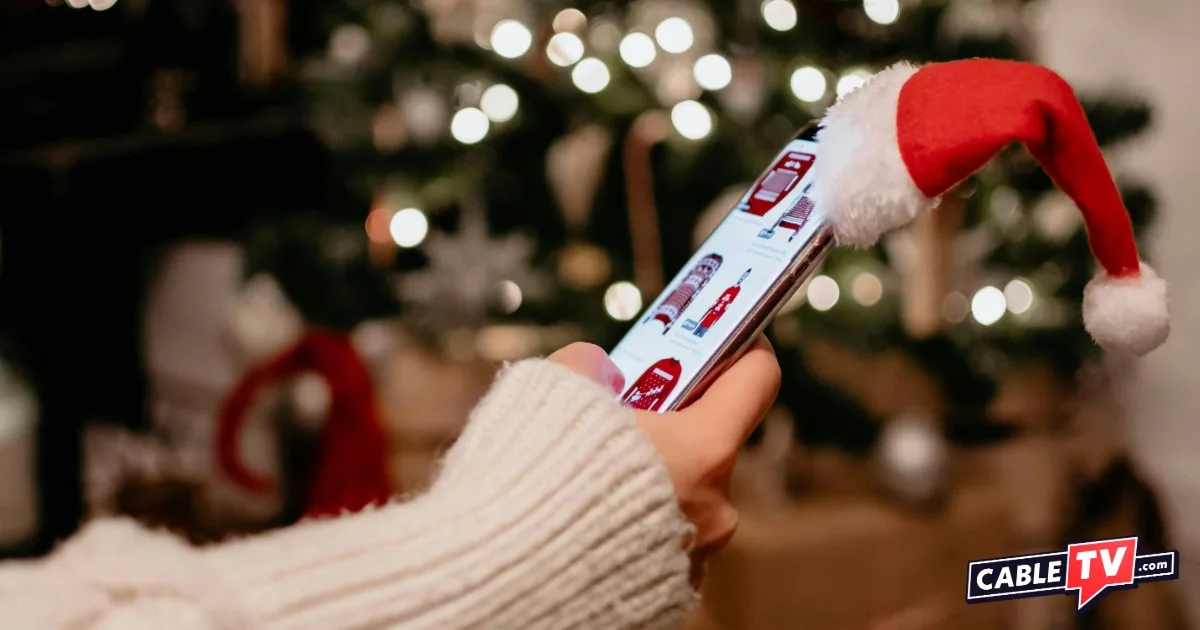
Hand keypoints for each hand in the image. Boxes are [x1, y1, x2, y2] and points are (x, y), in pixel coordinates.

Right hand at [547, 337, 781, 587]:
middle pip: (711, 443)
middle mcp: (714, 507)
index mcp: (702, 450)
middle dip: (672, 423)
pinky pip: (662, 541)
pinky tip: (588, 519)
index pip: (756, 381)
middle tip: (626, 410)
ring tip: (591, 475)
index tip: (723, 338)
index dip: (741, 351)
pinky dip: (635, 523)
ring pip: (684, 495)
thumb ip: (586, 366)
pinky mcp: (669, 595)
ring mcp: (695, 555)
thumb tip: (595, 366)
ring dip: (650, 478)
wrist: (505, 580)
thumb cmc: (535, 483)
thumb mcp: (553, 392)